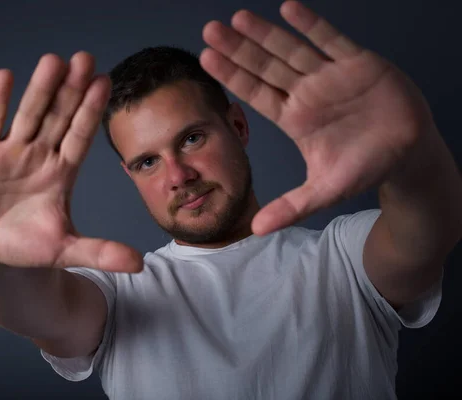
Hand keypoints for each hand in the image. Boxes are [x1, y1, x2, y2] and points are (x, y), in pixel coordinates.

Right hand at [0, 53, 142, 272]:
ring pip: (28, 114)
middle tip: (85, 59)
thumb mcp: (65, 249)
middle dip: (71, 90)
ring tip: (52, 61)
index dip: (91, 111)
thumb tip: (139, 265)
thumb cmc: (28, 247)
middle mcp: (40, 155)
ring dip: (39, 89)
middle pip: (58, 116)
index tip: (105, 83)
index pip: (80, 135)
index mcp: (62, 172)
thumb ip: (100, 252)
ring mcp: (11, 152)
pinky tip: (5, 77)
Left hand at [201, 0, 434, 235]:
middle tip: (210, 31)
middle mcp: (307, 93)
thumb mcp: (325, 191)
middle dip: (239, 50)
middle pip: (266, 67)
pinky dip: (312, 25)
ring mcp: (330, 76)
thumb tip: (255, 231)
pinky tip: (289, 9)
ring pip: (293, 50)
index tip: (206, 60)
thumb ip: (292, 207)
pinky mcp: (359, 63)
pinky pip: (332, 40)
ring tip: (238, 18)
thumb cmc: (364, 168)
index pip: (256, 94)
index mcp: (295, 118)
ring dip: (266, 34)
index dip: (232, 77)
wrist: (407, 153)